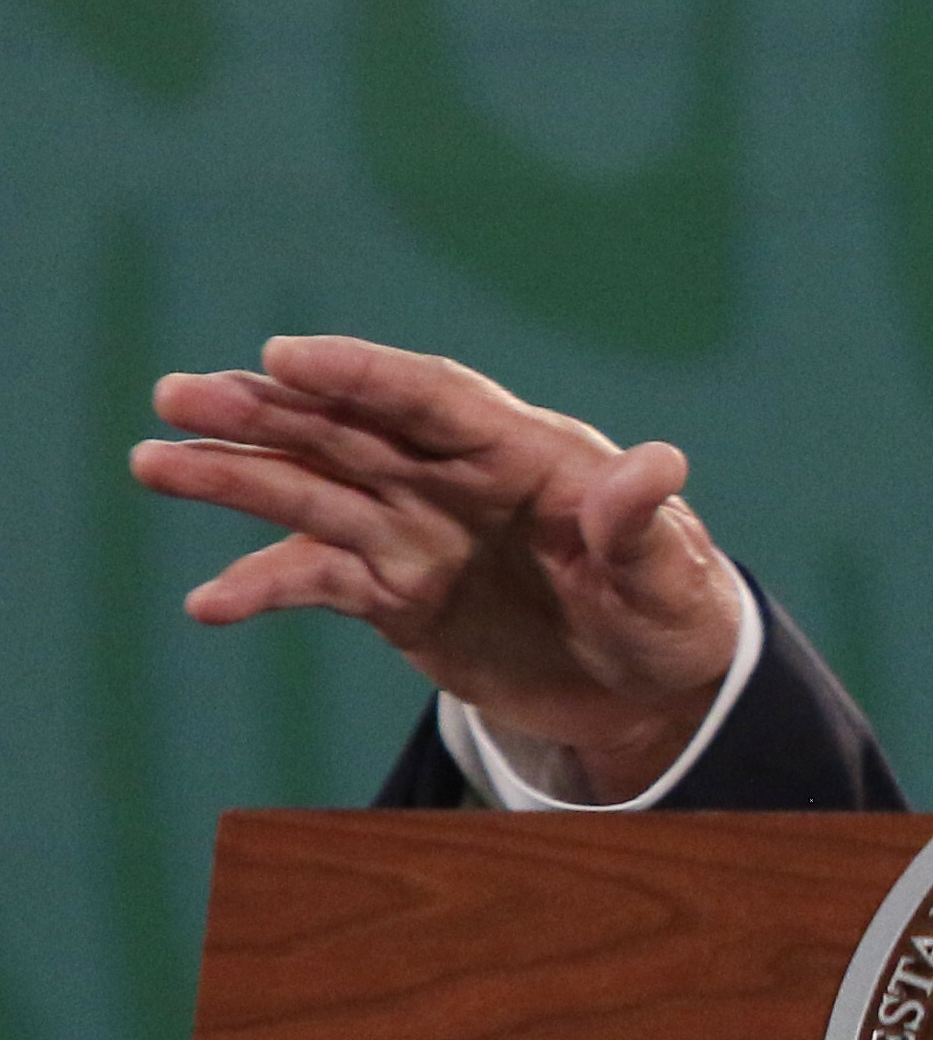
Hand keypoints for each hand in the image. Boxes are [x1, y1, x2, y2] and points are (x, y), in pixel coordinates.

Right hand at [132, 335, 745, 802]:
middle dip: (267, 411)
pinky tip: (207, 605)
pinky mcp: (397, 596)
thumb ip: (643, 523)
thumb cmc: (672, 610)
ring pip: (315, 494)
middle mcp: (457, 481)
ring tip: (153, 462)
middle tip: (179, 395)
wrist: (650, 685)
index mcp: (525, 452)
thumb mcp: (669, 575)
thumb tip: (658, 464)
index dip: (360, 374)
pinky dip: (264, 591)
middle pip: (351, 431)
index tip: (285, 354)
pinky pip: (319, 584)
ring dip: (236, 478)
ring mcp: (418, 534)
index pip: (433, 397)